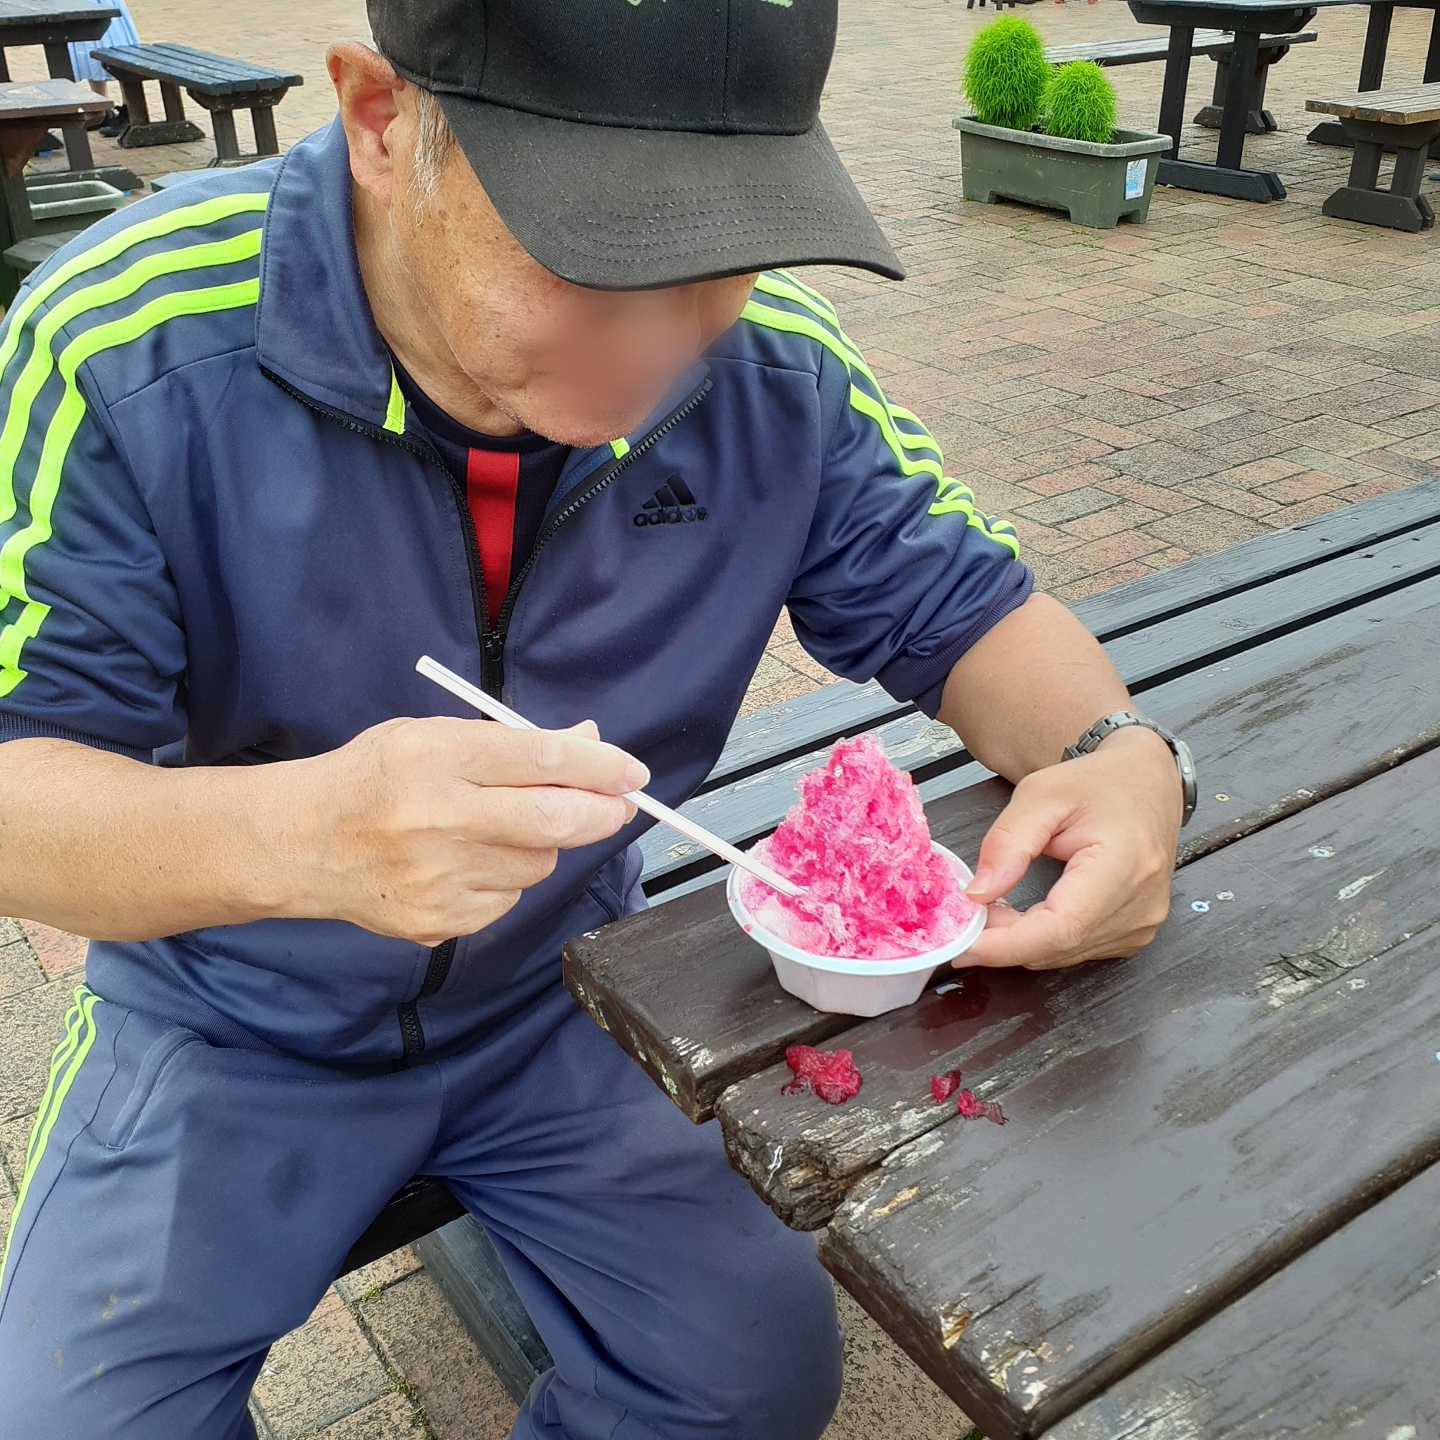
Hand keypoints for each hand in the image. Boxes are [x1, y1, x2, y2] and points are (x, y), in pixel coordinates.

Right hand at [279, 716, 645, 944]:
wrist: (298, 844)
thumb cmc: (373, 778)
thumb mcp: (432, 736)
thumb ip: (511, 742)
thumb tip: (590, 740)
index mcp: (434, 756)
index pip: (540, 758)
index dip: (599, 765)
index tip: (632, 771)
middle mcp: (437, 818)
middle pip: (554, 820)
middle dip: (602, 812)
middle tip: (620, 804)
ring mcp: (437, 877)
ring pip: (537, 864)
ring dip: (541, 845)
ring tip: (498, 828)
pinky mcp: (438, 922)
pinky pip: (509, 899)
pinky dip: (506, 879)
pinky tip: (467, 862)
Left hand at [960, 727, 1181, 968]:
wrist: (1144, 784)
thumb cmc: (1100, 784)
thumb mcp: (1040, 795)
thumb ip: (1007, 844)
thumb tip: (979, 893)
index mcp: (1124, 865)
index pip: (1063, 927)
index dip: (1008, 945)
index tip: (964, 944)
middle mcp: (1140, 905)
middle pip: (1058, 945)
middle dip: (1003, 938)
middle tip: (967, 913)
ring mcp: (1140, 925)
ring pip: (1062, 954)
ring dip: (1020, 940)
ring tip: (995, 905)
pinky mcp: (1133, 934)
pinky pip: (1075, 950)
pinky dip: (1041, 939)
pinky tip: (1025, 914)